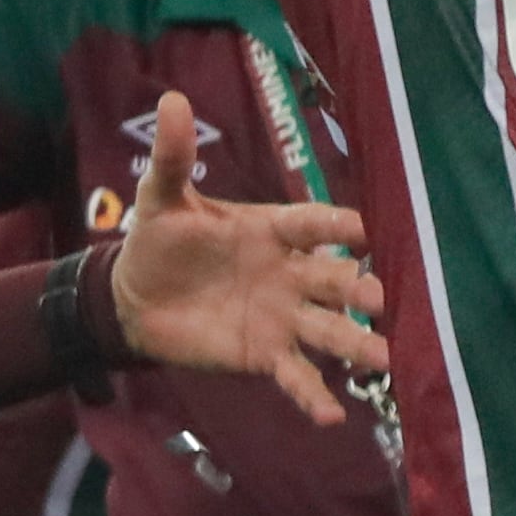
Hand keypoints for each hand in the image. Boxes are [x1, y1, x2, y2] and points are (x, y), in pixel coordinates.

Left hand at [105, 90, 386, 426]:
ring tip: (382, 359)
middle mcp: (288, 272)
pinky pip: (295, 375)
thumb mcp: (161, 197)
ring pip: (328, 328)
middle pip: (331, 278)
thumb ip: (173, 157)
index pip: (309, 224)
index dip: (333, 225)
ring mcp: (281, 316)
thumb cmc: (156, 240)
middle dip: (356, 287)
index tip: (361, 228)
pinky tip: (335, 414)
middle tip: (378, 298)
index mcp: (270, 229)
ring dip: (355, 342)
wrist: (132, 298)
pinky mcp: (264, 354)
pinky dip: (313, 395)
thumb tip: (168, 100)